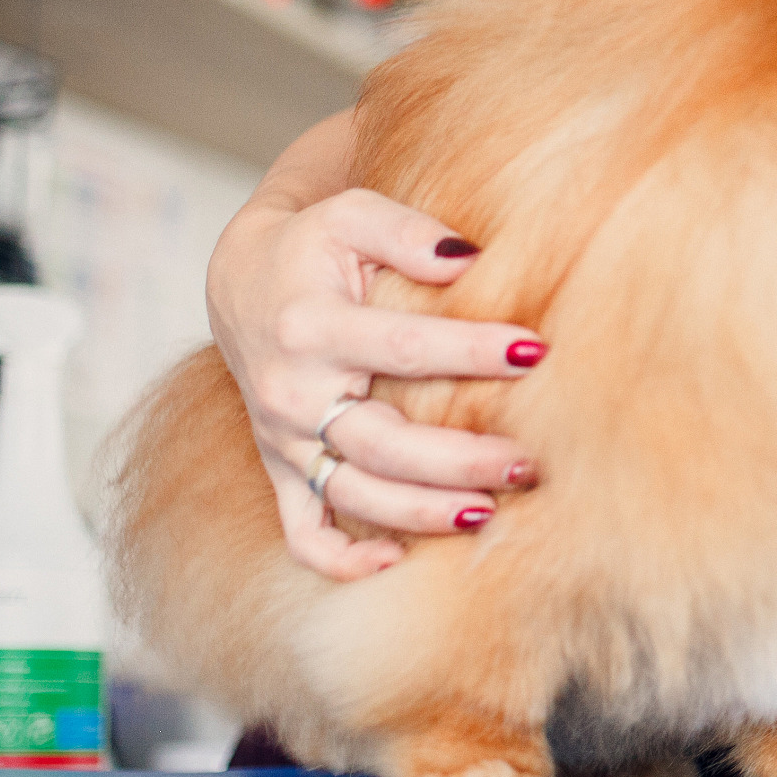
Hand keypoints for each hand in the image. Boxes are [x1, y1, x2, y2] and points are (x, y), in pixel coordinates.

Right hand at [208, 186, 547, 581]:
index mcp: (312, 326)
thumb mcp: (352, 214)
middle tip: (528, 462)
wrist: (239, 279)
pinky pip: (300, 530)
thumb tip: (471, 258)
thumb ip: (409, 232)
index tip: (537, 351)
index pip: (405, 348)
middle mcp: (291, 393)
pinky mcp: (279, 467)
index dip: (473, 350)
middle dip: (459, 458)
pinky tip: (393, 562)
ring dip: (421, 513)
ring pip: (353, 494)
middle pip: (383, 443)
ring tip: (489, 513)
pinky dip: (339, 559)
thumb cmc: (311, 245)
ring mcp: (282, 439)